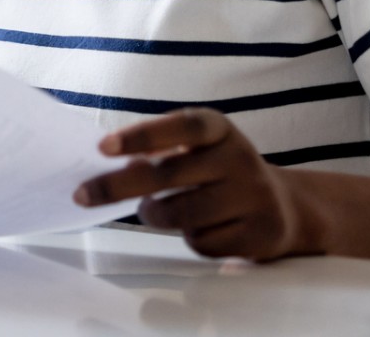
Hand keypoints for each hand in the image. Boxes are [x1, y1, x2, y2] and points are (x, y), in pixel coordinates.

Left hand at [74, 108, 315, 261]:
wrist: (285, 206)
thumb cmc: (219, 174)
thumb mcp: (199, 150)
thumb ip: (162, 153)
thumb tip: (107, 170)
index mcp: (220, 129)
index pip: (182, 127)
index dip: (143, 136)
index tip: (104, 147)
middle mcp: (240, 158)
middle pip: (169, 175)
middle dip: (119, 187)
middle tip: (83, 194)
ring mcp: (254, 196)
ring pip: (181, 214)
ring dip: (155, 215)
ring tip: (154, 209)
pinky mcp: (260, 233)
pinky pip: (201, 242)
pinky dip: (190, 238)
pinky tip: (203, 227)